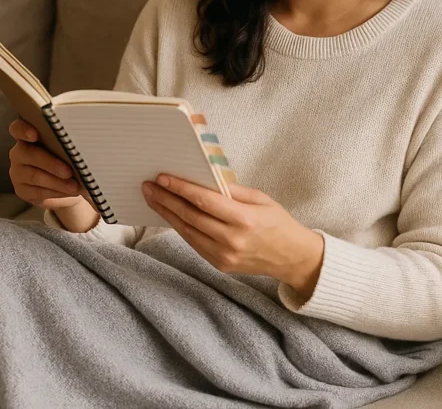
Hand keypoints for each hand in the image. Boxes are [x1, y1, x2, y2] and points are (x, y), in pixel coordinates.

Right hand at [8, 118, 98, 231]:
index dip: (23, 130)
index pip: (17, 128)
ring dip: (57, 182)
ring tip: (74, 186)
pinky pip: (38, 192)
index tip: (34, 135)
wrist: (66, 187)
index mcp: (29, 136)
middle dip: (51, 163)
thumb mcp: (69, 150)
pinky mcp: (22, 190)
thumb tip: (84, 146)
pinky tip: (69, 192)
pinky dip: (57, 192)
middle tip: (69, 171)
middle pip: (28, 154)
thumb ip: (69, 144)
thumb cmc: (68, 161)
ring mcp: (18, 172)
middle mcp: (20, 152)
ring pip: (35, 176)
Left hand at [142, 174, 324, 299]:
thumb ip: (233, 190)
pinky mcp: (219, 264)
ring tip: (153, 199)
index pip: (204, 201)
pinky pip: (194, 243)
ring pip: (187, 231)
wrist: (292, 258)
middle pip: (190, 216)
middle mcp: (231, 239)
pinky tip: (171, 215)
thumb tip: (204, 178)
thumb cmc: (278, 223)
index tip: (162, 178)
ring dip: (167, 214)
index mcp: (244, 219)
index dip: (180, 188)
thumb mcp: (261, 199)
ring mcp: (224, 255)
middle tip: (148, 187)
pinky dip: (180, 227)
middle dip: (166, 199)